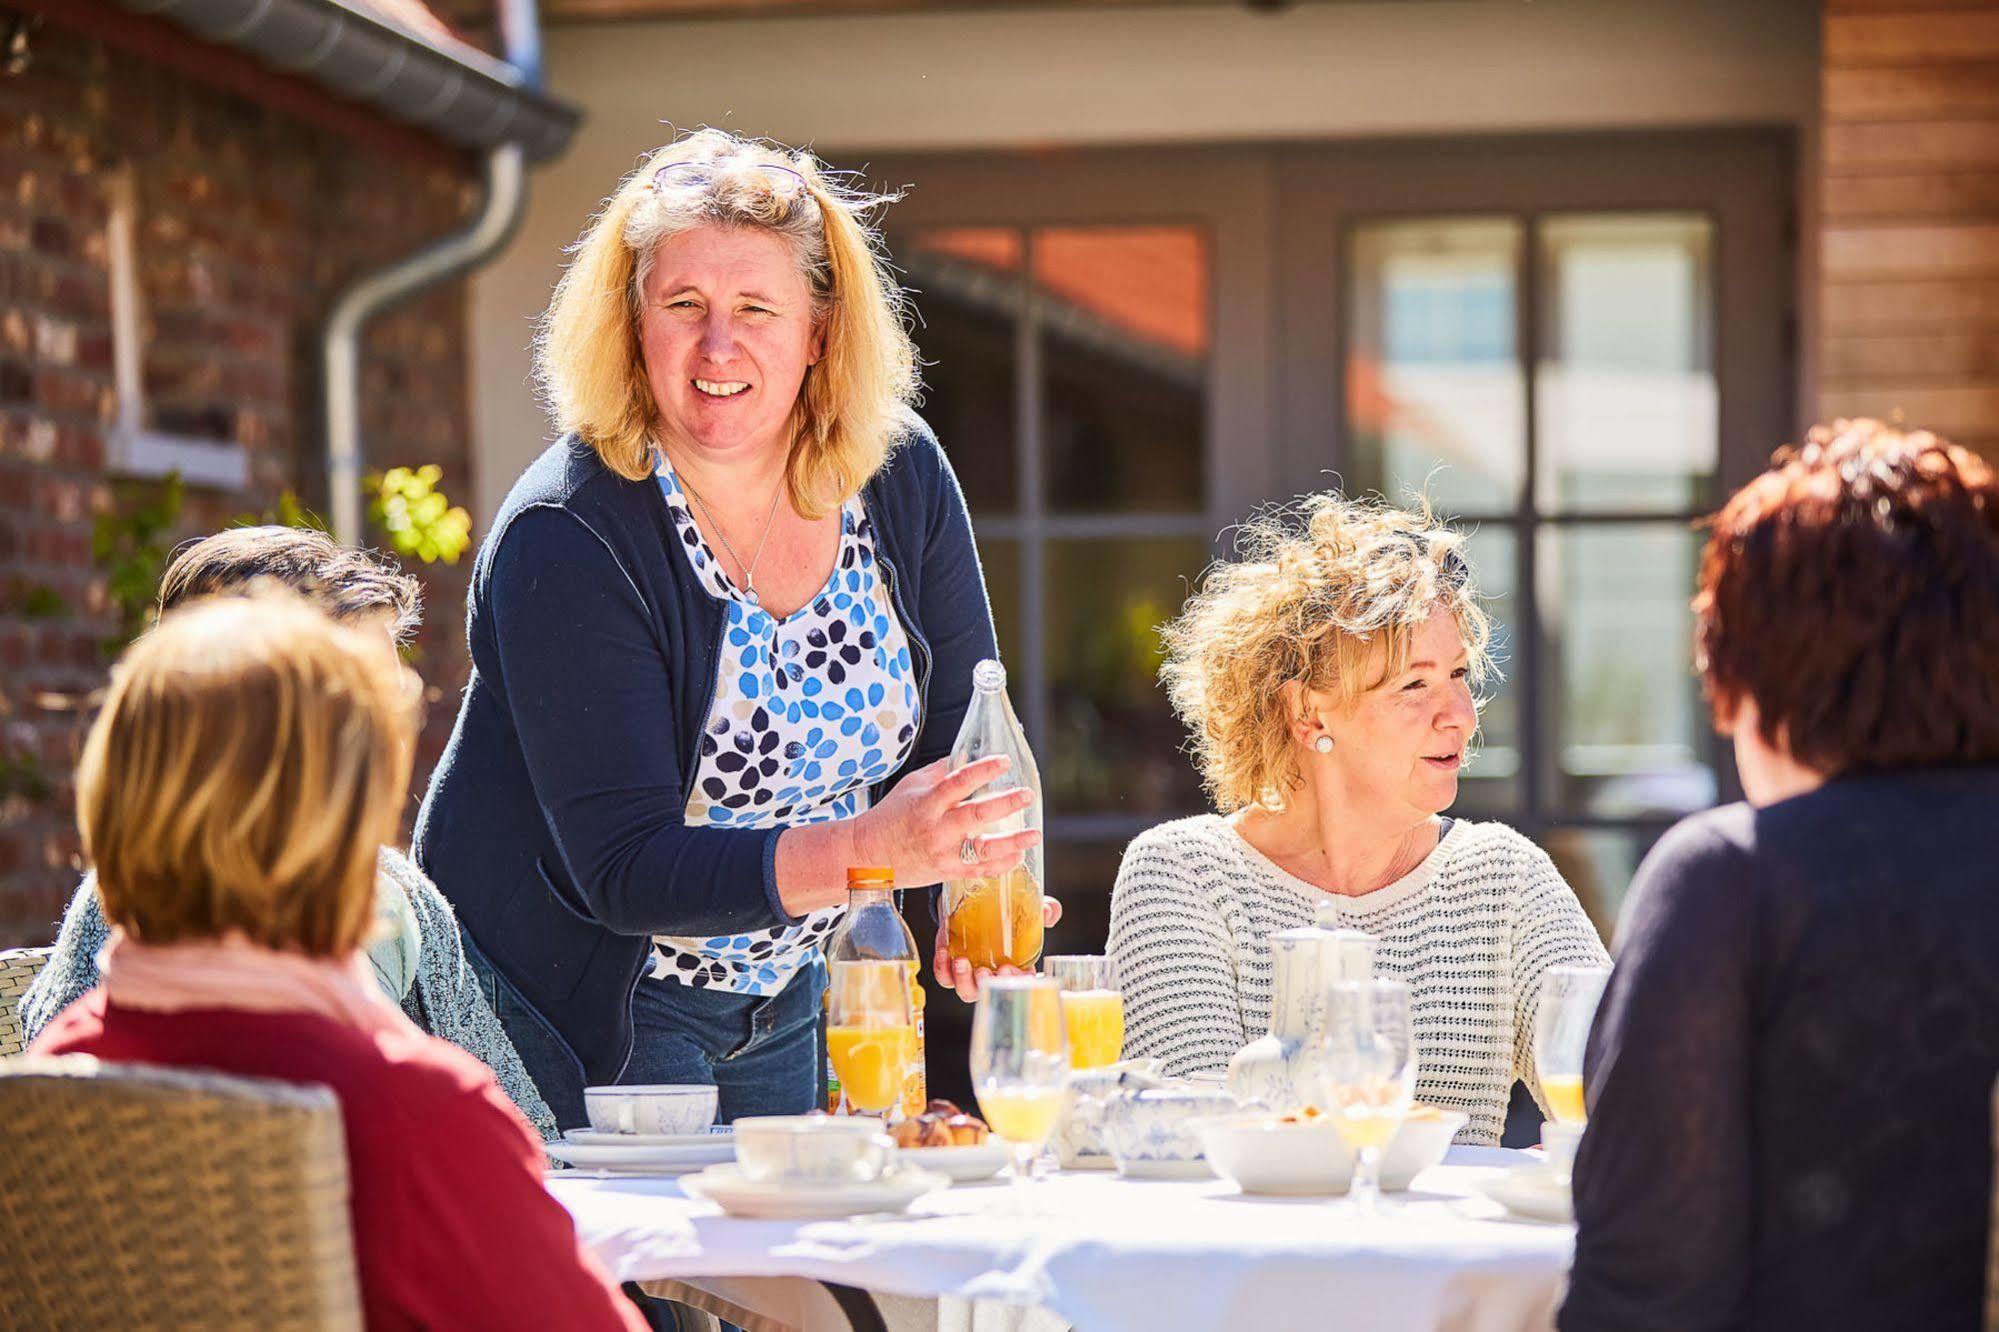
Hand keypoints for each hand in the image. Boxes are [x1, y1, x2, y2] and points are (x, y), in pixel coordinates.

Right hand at [848, 754, 1041, 891]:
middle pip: (976, 815)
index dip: (983, 770)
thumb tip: (968, 754)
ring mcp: (943, 853)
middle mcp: (936, 828)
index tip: (1004, 761)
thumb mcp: (911, 785)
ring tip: (1034, 834)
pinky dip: (1001, 864)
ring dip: (1012, 841)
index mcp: (927, 802)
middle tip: (1027, 795)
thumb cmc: (890, 816)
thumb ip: (941, 771)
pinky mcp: (947, 872)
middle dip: (1005, 804)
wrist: (867, 855)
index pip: (958, 782)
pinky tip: (1018, 855)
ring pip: (983, 848)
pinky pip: (979, 870)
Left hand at [933, 895, 1063, 1001]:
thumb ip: (1045, 910)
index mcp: (1016, 967)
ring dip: (962, 980)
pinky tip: (944, 953)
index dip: (1017, 983)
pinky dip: (942, 969)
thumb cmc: (1006, 911)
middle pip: (990, 991)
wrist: (973, 901)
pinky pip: (944, 977)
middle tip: (985, 971)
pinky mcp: (949, 965)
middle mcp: (993, 975)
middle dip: (987, 985)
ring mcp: (970, 973)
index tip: (1012, 970)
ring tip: (961, 961)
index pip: (1021, 984)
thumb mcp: (1028, 907)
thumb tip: (1048, 912)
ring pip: (966, 990)